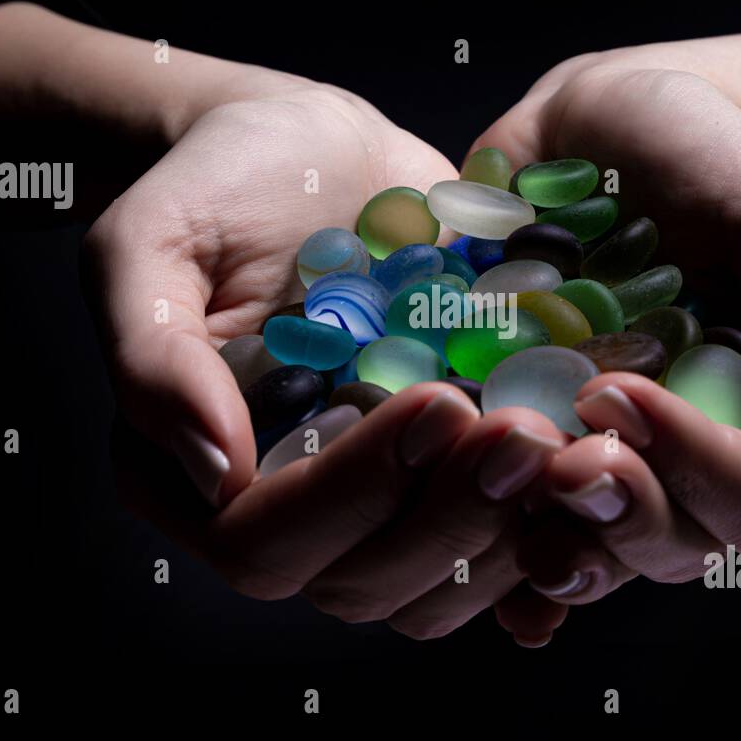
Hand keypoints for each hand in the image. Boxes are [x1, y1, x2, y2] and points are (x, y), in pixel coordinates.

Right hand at [84, 74, 567, 638]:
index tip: (431, 402)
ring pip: (438, 588)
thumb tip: (213, 471)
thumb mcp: (147, 244)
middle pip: (363, 583)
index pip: (263, 542)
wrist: (309, 152)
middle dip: (448, 516)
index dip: (351, 493)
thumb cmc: (216, 187)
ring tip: (563, 438)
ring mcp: (374, 500)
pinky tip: (592, 491)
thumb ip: (153, 358)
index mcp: (195, 475)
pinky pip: (496, 550)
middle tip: (523, 429)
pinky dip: (548, 538)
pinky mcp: (442, 475)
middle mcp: (287, 508)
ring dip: (508, 532)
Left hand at [473, 63, 740, 616]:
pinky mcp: (532, 440)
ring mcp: (607, 454)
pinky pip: (520, 522)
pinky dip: (498, 551)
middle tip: (560, 454)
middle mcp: (689, 455)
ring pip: (596, 550)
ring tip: (498, 486)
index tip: (620, 393)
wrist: (602, 121)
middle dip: (620, 511)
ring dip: (554, 541)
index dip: (696, 468)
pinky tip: (471, 562)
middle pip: (674, 546)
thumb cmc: (709, 159)